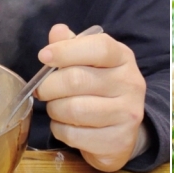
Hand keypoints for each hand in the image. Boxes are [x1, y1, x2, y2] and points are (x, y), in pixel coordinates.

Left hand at [35, 24, 147, 171]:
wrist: (120, 131)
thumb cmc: (99, 89)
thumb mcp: (88, 62)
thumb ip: (71, 46)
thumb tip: (57, 31)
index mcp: (123, 58)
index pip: (98, 48)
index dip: (66, 51)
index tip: (44, 56)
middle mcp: (131, 83)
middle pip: (76, 79)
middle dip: (49, 86)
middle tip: (43, 91)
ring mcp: (127, 114)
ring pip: (73, 109)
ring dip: (54, 109)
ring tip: (56, 108)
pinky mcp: (118, 141)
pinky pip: (73, 134)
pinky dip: (60, 130)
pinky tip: (65, 125)